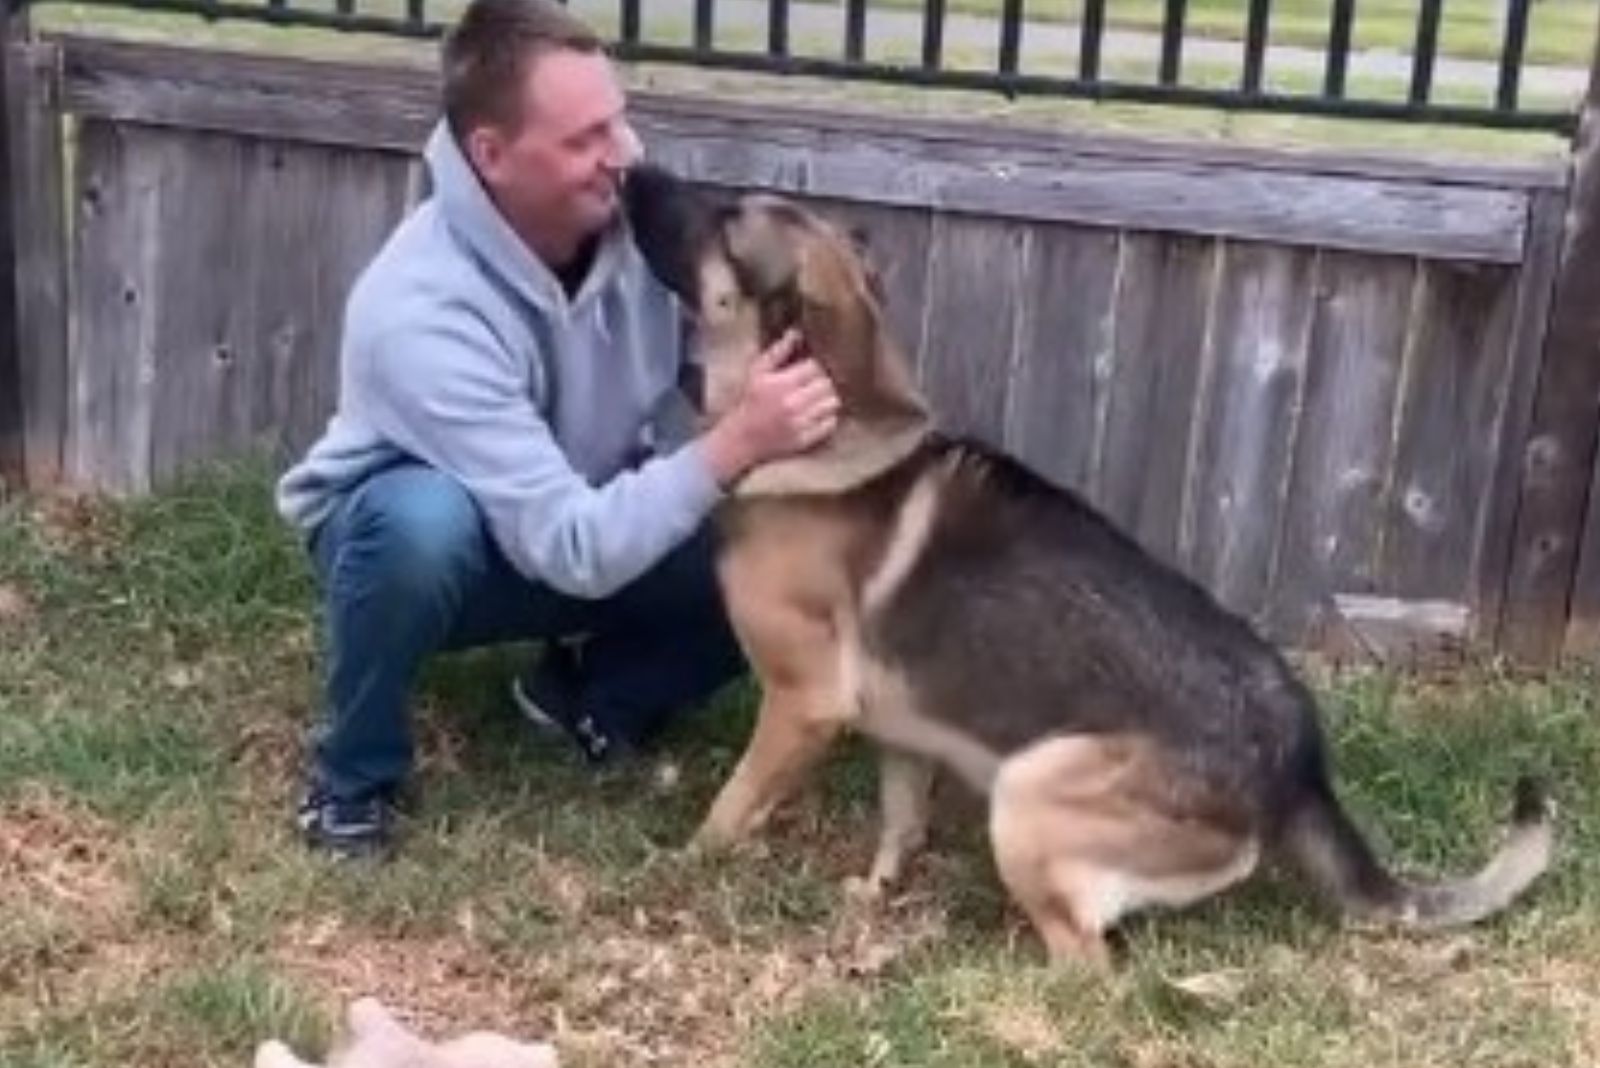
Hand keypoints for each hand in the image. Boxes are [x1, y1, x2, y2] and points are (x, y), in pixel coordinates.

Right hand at [703, 329, 840, 484]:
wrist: (740, 438)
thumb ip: (778, 352)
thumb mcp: (756, 372)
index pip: (814, 367)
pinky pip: (830, 424)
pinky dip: (826, 418)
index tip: (806, 371)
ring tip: (815, 400)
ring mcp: (800, 423)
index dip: (812, 367)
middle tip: (811, 386)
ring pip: (832, 403)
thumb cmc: (748, 401)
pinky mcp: (804, 439)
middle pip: (826, 384)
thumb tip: (796, 332)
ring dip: (826, 399)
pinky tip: (815, 415)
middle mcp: (792, 403)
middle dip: (821, 382)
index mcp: (781, 383)